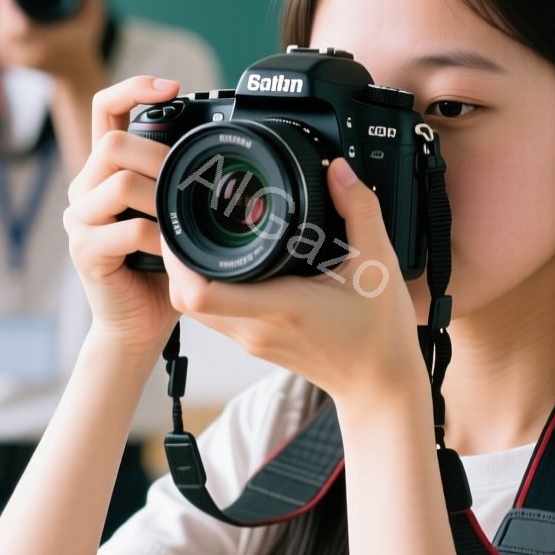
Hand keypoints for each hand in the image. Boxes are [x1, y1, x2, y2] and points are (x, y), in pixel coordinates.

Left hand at [0, 0, 106, 84]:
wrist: (78, 74)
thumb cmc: (84, 41)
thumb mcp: (93, 14)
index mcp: (48, 43)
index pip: (17, 27)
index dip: (4, 6)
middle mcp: (32, 55)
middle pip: (0, 31)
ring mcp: (21, 61)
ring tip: (0, 2)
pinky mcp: (14, 63)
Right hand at [64, 75, 184, 355]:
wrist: (139, 326)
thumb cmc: (161, 269)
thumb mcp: (173, 214)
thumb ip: (179, 180)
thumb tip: (222, 147)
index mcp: (104, 171)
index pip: (105, 109)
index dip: (134, 89)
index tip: (172, 86)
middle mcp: (85, 189)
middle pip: (112, 144)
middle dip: (158, 155)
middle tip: (190, 177)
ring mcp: (80, 220)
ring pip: (119, 182)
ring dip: (162, 195)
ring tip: (184, 215)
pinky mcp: (86, 251)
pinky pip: (128, 228)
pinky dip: (162, 237)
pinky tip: (175, 249)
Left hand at [161, 157, 425, 406]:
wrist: (379, 385)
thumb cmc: (380, 333)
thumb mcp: (378, 262)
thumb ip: (359, 209)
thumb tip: (338, 169)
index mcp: (280, 307)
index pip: (201, 292)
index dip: (178, 256)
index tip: (180, 219)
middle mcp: (257, 328)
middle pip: (185, 297)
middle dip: (174, 257)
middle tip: (181, 216)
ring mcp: (252, 340)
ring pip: (194, 308)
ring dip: (186, 273)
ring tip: (194, 232)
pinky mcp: (255, 343)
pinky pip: (213, 314)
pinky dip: (205, 287)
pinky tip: (219, 261)